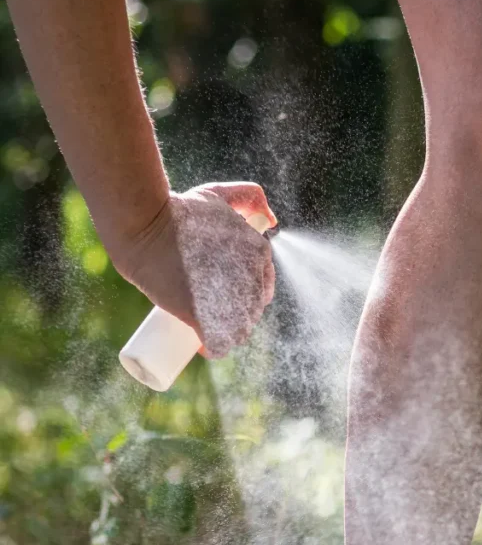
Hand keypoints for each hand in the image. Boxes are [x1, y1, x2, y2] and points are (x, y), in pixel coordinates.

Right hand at [112, 182, 277, 357]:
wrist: (147, 228)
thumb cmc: (180, 211)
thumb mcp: (219, 195)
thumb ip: (250, 196)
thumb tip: (272, 221)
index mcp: (259, 254)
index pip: (262, 289)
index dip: (246, 298)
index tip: (226, 298)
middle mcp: (251, 279)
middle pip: (250, 312)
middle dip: (237, 317)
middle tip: (212, 313)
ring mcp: (230, 301)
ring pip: (236, 331)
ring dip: (226, 335)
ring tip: (207, 330)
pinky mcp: (206, 317)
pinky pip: (217, 344)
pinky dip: (211, 349)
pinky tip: (203, 349)